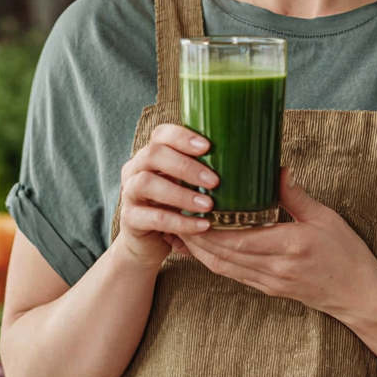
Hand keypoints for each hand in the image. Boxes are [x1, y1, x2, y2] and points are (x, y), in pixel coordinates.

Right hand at [116, 123, 214, 268]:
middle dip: (186, 166)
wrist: (148, 242)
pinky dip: (180, 222)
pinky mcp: (129, 219)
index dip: (182, 136)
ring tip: (208, 205)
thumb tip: (248, 160)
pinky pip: (153, 217)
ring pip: (147, 183)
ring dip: (181, 193)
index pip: (161, 134)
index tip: (207, 147)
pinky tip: (202, 226)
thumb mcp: (187, 184)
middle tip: (214, 181)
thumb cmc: (175, 205)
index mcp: (151, 154)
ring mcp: (129, 193)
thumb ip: (203, 170)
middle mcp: (135, 168)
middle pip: (153, 155)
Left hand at [171, 171, 376, 319]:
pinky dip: (213, 261)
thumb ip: (297, 196)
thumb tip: (278, 169)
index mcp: (289, 245)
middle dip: (195, 236)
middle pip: (223, 254)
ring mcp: (269, 281)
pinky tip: (201, 248)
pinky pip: (233, 274)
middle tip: (174, 213)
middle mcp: (275, 267)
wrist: (360, 296)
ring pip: (223, 267)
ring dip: (198, 250)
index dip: (210, 227)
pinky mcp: (269, 288)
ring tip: (179, 229)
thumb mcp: (326, 217)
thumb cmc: (347, 254)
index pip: (239, 238)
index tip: (192, 207)